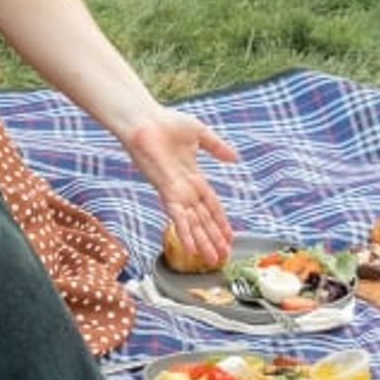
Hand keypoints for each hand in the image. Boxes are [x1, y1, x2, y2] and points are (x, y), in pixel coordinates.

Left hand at [124, 109, 237, 267]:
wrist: (144, 120)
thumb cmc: (166, 123)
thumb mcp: (199, 134)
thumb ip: (216, 147)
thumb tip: (235, 158)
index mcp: (192, 176)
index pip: (210, 204)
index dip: (220, 221)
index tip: (230, 236)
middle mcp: (184, 188)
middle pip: (203, 219)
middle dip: (213, 238)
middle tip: (223, 257)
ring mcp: (175, 191)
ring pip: (193, 223)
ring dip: (203, 242)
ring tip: (213, 260)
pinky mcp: (166, 190)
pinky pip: (178, 216)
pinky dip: (186, 233)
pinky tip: (192, 249)